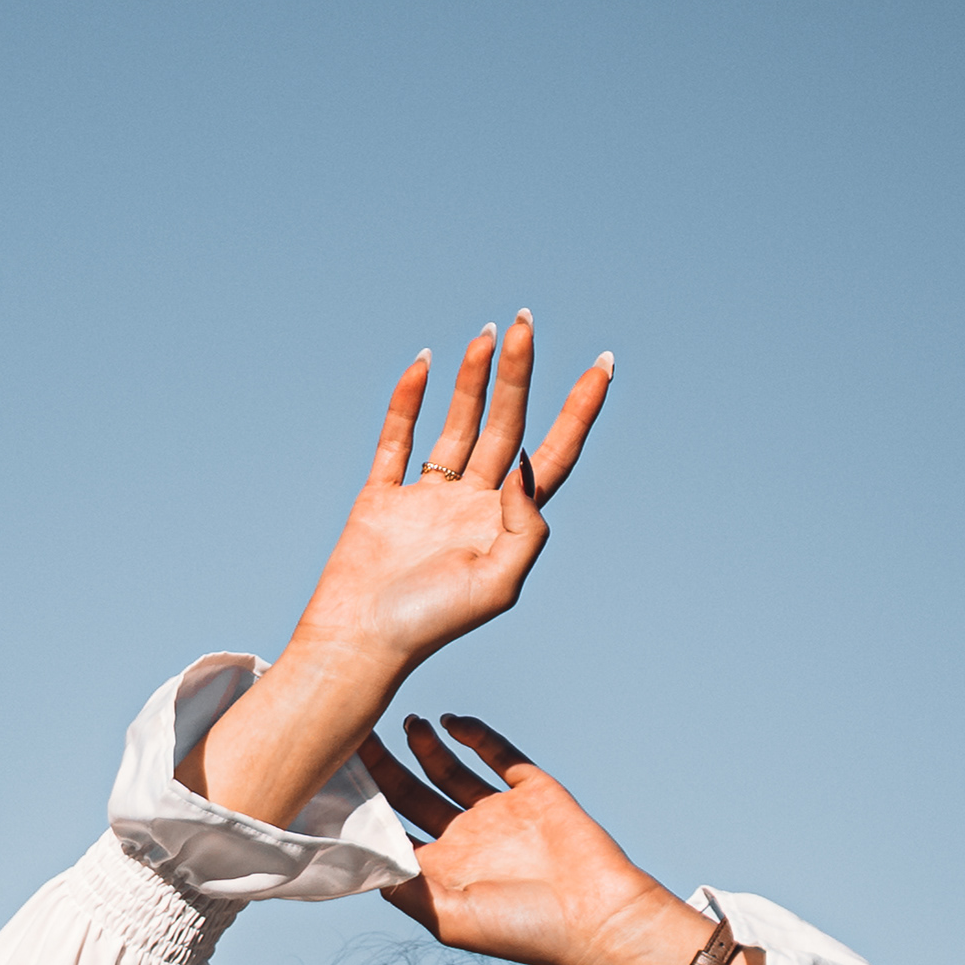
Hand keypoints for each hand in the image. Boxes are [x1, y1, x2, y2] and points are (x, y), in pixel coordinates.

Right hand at [292, 318, 611, 681]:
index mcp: (506, 526)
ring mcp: (427, 499)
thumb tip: (528, 466)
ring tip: (489, 334)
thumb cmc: (430, 625)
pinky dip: (408, 400)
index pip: (553, 456)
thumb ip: (526, 527)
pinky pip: (398, 438)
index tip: (604, 363)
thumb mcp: (499, 585)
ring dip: (474, 379)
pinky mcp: (382, 497)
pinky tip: (425, 364)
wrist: (361, 642)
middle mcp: (472, 506)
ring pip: (458, 424)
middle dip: (518, 374)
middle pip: (506, 426)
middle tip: (525, 322)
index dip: (581, 411)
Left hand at [360, 715, 766, 964]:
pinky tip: (450, 720)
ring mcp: (498, 814)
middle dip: (382, 766)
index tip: (333, 776)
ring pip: (449, 769)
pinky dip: (474, 734)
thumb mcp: (451, 920)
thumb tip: (363, 861)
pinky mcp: (532, 791)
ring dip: (425, 745)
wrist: (597, 917)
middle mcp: (465, 840)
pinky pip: (498, 754)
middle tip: (355, 734)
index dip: (363, 805)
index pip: (391, 830)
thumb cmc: (525, 930)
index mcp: (442, 872)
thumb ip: (405, 889)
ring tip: (404, 722)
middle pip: (410, 793)